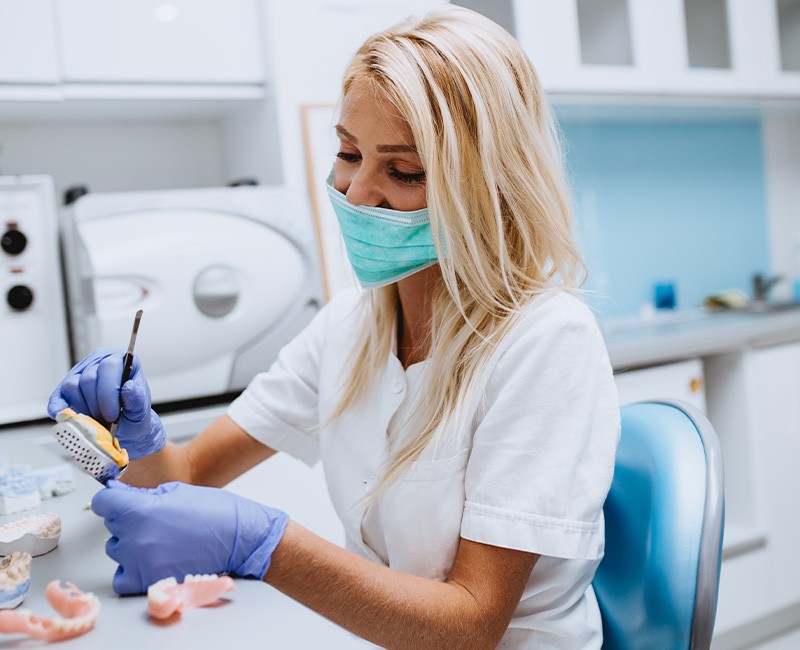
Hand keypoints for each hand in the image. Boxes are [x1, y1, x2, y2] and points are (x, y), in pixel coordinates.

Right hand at [47, 348, 164, 459]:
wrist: (124, 427)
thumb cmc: (133, 415)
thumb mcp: (141, 410)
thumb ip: (137, 398)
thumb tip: (128, 387)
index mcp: (121, 360)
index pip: (109, 366)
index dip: (108, 393)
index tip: (112, 415)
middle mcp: (98, 362)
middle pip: (88, 379)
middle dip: (96, 405)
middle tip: (105, 420)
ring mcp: (79, 374)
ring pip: (72, 387)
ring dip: (83, 409)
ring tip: (97, 420)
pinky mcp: (64, 390)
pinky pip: (57, 398)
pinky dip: (62, 411)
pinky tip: (71, 420)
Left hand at [91, 480, 288, 594]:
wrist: (241, 539)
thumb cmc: (216, 512)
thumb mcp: (178, 491)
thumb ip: (146, 496)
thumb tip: (124, 497)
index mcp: (142, 510)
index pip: (104, 502)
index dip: (112, 499)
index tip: (117, 500)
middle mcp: (137, 538)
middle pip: (111, 526)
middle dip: (127, 520)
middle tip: (152, 519)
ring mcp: (142, 562)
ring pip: (116, 550)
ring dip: (131, 544)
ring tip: (157, 540)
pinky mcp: (150, 582)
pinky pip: (122, 578)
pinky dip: (131, 571)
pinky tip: (149, 560)